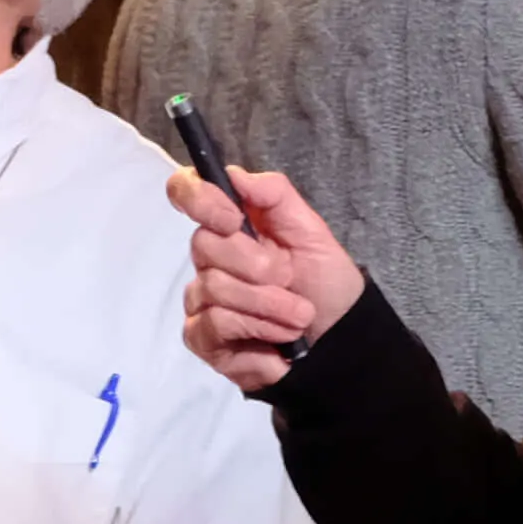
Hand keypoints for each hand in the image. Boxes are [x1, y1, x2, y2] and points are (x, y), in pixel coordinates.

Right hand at [172, 166, 367, 396]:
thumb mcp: (310, 229)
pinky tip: (276, 348)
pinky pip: (212, 330)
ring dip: (268, 309)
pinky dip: (255, 341)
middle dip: (261, 269)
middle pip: (205, 247)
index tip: (234, 221)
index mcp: (229, 224)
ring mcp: (200, 298)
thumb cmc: (322, 278)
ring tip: (297, 319)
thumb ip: (274, 194)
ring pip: (214, 292)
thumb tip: (234, 174)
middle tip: (292, 282)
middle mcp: (207, 259)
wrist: (337, 333)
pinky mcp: (201, 338)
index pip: (185, 192)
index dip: (200, 200)